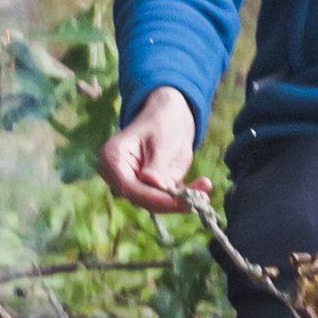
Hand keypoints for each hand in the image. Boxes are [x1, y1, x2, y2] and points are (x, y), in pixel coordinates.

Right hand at [98, 88, 204, 212]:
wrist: (169, 115)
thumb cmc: (161, 121)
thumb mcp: (161, 141)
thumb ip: (156, 166)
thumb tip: (155, 186)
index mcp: (112, 159)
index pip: (130, 188)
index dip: (155, 198)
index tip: (179, 201)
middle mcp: (118, 175)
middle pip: (142, 199)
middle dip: (172, 201)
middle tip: (200, 197)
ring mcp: (134, 183)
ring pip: (156, 202)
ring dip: (182, 199)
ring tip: (205, 186)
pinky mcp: (150, 189)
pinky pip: (166, 198)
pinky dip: (185, 195)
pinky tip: (203, 185)